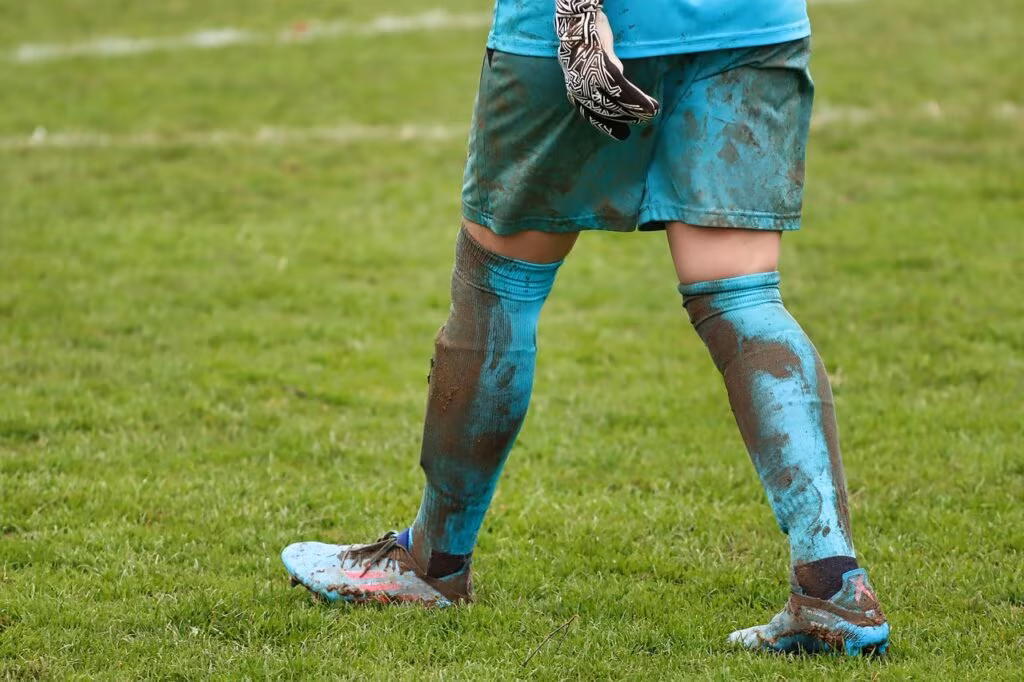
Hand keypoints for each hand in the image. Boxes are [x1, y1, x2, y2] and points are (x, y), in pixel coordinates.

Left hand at [555, 0, 658, 139]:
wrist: (578, 22)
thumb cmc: (584, 40)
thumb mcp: (588, 65)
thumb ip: (599, 79)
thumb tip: (618, 86)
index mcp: (575, 90)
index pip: (592, 114)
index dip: (608, 126)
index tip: (621, 134)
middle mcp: (580, 89)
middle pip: (607, 110)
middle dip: (627, 117)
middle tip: (643, 121)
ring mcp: (590, 80)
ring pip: (616, 103)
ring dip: (636, 110)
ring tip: (651, 114)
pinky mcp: (603, 70)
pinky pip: (622, 91)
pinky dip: (637, 100)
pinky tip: (648, 106)